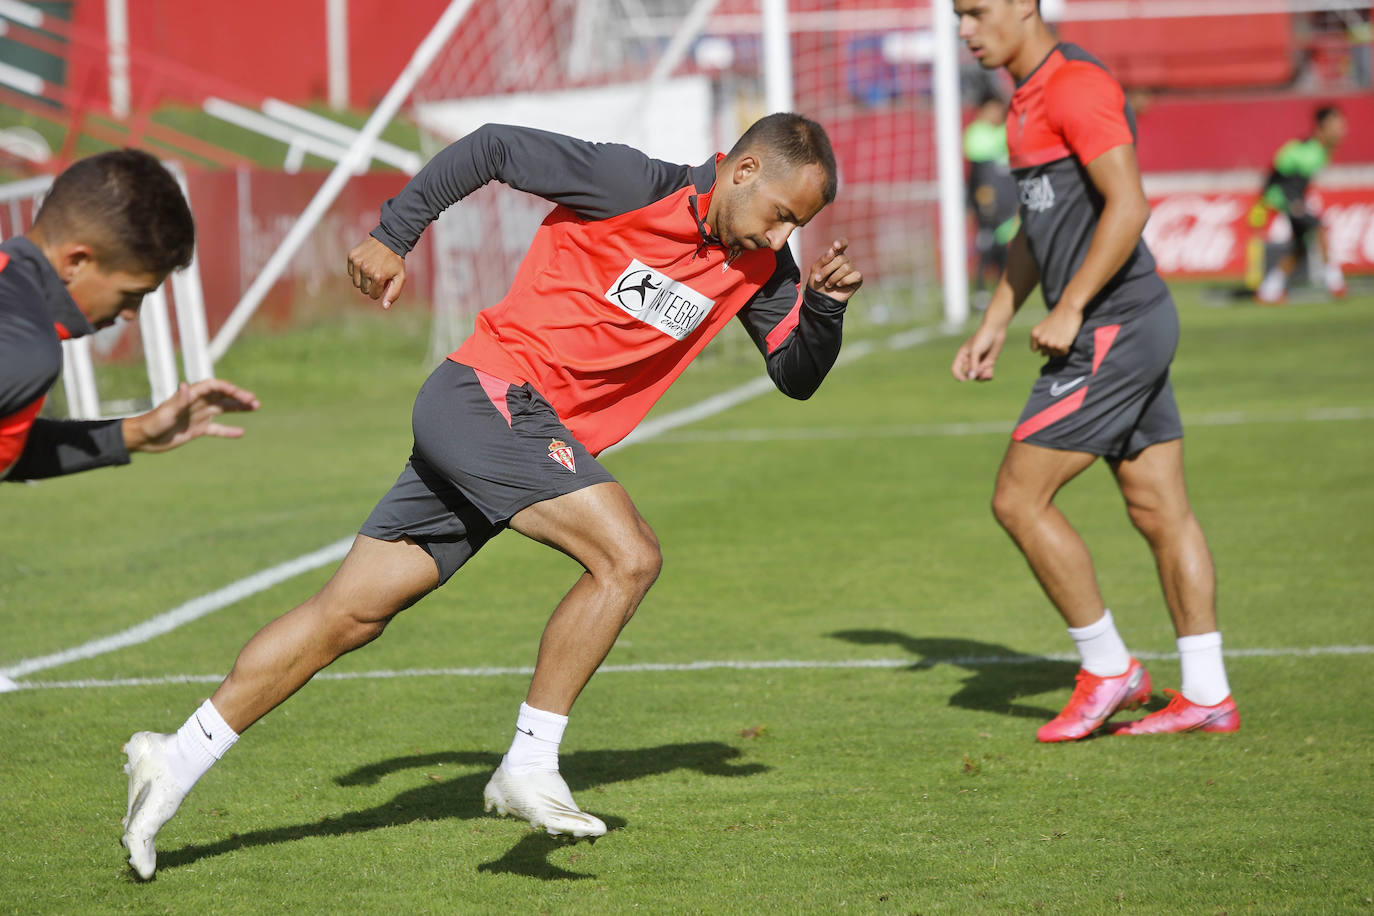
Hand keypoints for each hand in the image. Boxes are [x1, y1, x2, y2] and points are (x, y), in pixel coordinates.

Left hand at [124, 379, 260, 453]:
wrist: (143, 439)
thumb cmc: (151, 424)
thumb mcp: (165, 413)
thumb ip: (178, 400)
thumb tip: (185, 385)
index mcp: (190, 396)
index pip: (214, 387)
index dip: (229, 389)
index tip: (242, 396)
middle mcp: (197, 403)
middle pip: (222, 396)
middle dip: (239, 397)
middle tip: (254, 402)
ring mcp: (198, 416)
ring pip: (223, 409)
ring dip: (238, 408)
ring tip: (255, 407)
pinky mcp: (197, 429)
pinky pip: (217, 428)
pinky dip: (228, 430)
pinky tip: (241, 433)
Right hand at [347, 237, 405, 308]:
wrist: (389, 240)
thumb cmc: (395, 261)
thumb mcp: (400, 278)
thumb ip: (393, 294)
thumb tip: (385, 307)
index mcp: (378, 276)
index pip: (373, 295)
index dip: (379, 290)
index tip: (383, 282)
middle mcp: (366, 270)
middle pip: (363, 290)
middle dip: (371, 285)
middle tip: (378, 274)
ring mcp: (357, 262)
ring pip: (356, 283)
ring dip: (363, 279)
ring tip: (372, 270)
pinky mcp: (352, 256)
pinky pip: (351, 272)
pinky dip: (357, 271)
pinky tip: (365, 263)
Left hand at [807, 239, 862, 302]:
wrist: (820, 299)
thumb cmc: (818, 282)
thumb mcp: (816, 269)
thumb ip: (823, 259)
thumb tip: (832, 251)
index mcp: (835, 255)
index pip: (842, 244)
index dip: (841, 243)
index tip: (835, 246)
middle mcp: (845, 261)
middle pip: (840, 259)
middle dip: (827, 270)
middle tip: (819, 278)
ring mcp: (852, 270)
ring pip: (846, 268)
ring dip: (834, 278)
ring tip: (828, 284)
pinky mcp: (857, 279)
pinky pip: (856, 275)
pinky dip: (845, 281)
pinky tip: (839, 285)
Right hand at [951, 324, 1005, 381]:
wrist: (996, 330)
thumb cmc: (983, 337)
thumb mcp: (976, 351)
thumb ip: (973, 364)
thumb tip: (971, 378)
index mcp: (962, 355)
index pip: (955, 369)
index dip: (958, 376)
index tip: (964, 380)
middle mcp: (970, 360)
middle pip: (968, 374)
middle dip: (974, 374)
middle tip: (982, 368)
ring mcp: (979, 362)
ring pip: (977, 376)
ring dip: (982, 377)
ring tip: (987, 373)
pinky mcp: (988, 363)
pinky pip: (986, 374)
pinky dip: (988, 376)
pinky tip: (990, 375)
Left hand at [1029, 306, 1082, 357]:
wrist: (1069, 308)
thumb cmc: (1058, 316)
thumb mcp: (1044, 327)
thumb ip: (1041, 339)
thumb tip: (1042, 355)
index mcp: (1034, 335)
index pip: (1035, 349)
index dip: (1043, 345)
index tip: (1049, 337)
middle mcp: (1041, 340)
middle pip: (1045, 353)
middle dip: (1052, 347)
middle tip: (1059, 335)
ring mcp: (1050, 343)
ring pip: (1054, 354)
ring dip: (1060, 348)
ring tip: (1063, 336)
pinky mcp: (1060, 345)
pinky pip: (1063, 353)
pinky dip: (1067, 348)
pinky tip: (1068, 338)